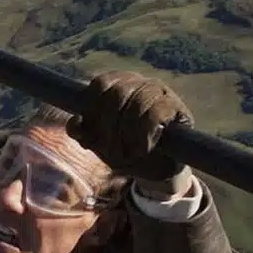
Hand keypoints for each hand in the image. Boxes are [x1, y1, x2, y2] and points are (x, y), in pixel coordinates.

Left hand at [65, 70, 192, 183]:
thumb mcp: (101, 145)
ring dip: (127, 134)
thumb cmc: (127, 151)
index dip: (93, 109)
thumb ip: (85, 133)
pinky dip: (145, 135)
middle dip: (109, 128)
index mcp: (118, 84)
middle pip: (116, 94)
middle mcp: (139, 82)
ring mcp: (160, 92)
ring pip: (136, 104)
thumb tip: (75, 123)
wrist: (157, 170)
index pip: (100, 84)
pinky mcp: (176, 108)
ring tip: (128, 153)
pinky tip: (144, 148)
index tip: (92, 135)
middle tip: (110, 152)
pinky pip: (155, 114)